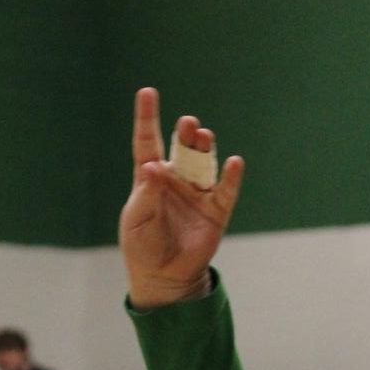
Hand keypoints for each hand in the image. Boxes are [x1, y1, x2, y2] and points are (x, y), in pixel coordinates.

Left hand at [119, 89, 244, 309]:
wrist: (164, 276)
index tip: (147, 92)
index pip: (148, 142)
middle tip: (188, 123)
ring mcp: (197, 193)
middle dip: (186, 134)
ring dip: (205, 148)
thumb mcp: (137, 221)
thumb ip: (145, 195)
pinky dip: (230, 177)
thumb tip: (152, 166)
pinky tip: (232, 163)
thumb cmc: (143, 245)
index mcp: (150, 178)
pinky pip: (225, 190)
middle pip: (182, 148)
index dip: (147, 118)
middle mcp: (176, 179)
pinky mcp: (215, 211)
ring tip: (203, 135)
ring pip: (204, 163)